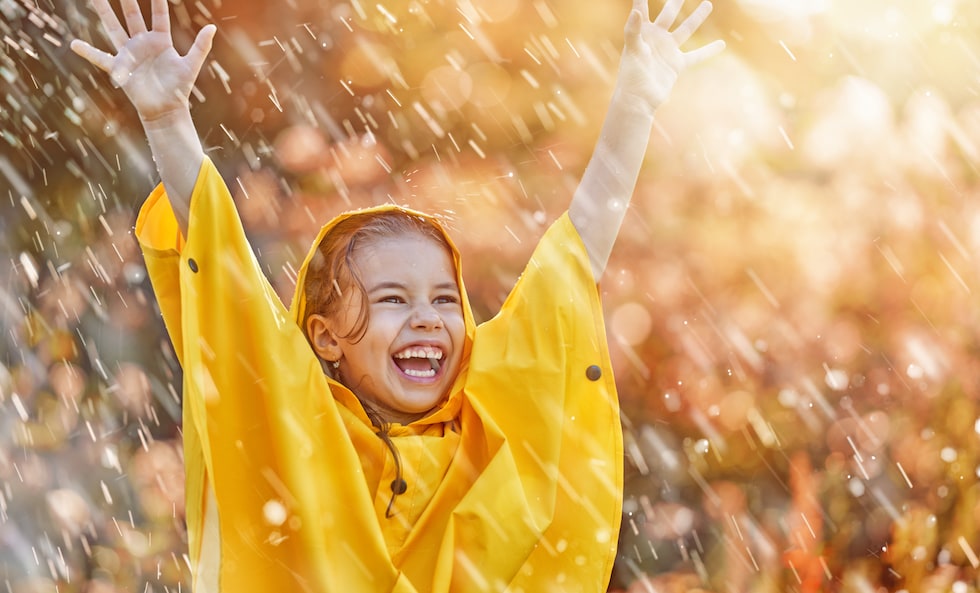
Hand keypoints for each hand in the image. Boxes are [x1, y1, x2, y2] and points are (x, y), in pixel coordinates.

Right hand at [70, 0, 215, 122]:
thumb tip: (212, 27)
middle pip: (132, 16)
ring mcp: (129, 54)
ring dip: (104, 13)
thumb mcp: (191, 65)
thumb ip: (200, 46)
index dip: (156, 1)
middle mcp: (143, 43)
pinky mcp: (120, 69)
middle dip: (126, 0)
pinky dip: (87, 52)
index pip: (158, 15)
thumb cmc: (179, 88)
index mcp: (160, 41)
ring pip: (114, 28)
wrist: (166, 109)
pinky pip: (100, 58)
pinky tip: (74, 45)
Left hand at [618, 0, 724, 113]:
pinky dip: (709, 51)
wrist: (638, 99)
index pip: (641, 8)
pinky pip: (697, 56)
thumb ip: (632, 31)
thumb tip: (636, 12)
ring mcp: (668, 50)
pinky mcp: (677, 64)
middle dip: (676, 2)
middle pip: (668, 14)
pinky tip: (721, 44)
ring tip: (708, 4)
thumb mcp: (632, 50)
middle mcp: (656, 38)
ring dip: (697, 17)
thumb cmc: (631, 75)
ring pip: (686, 29)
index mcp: (643, 32)